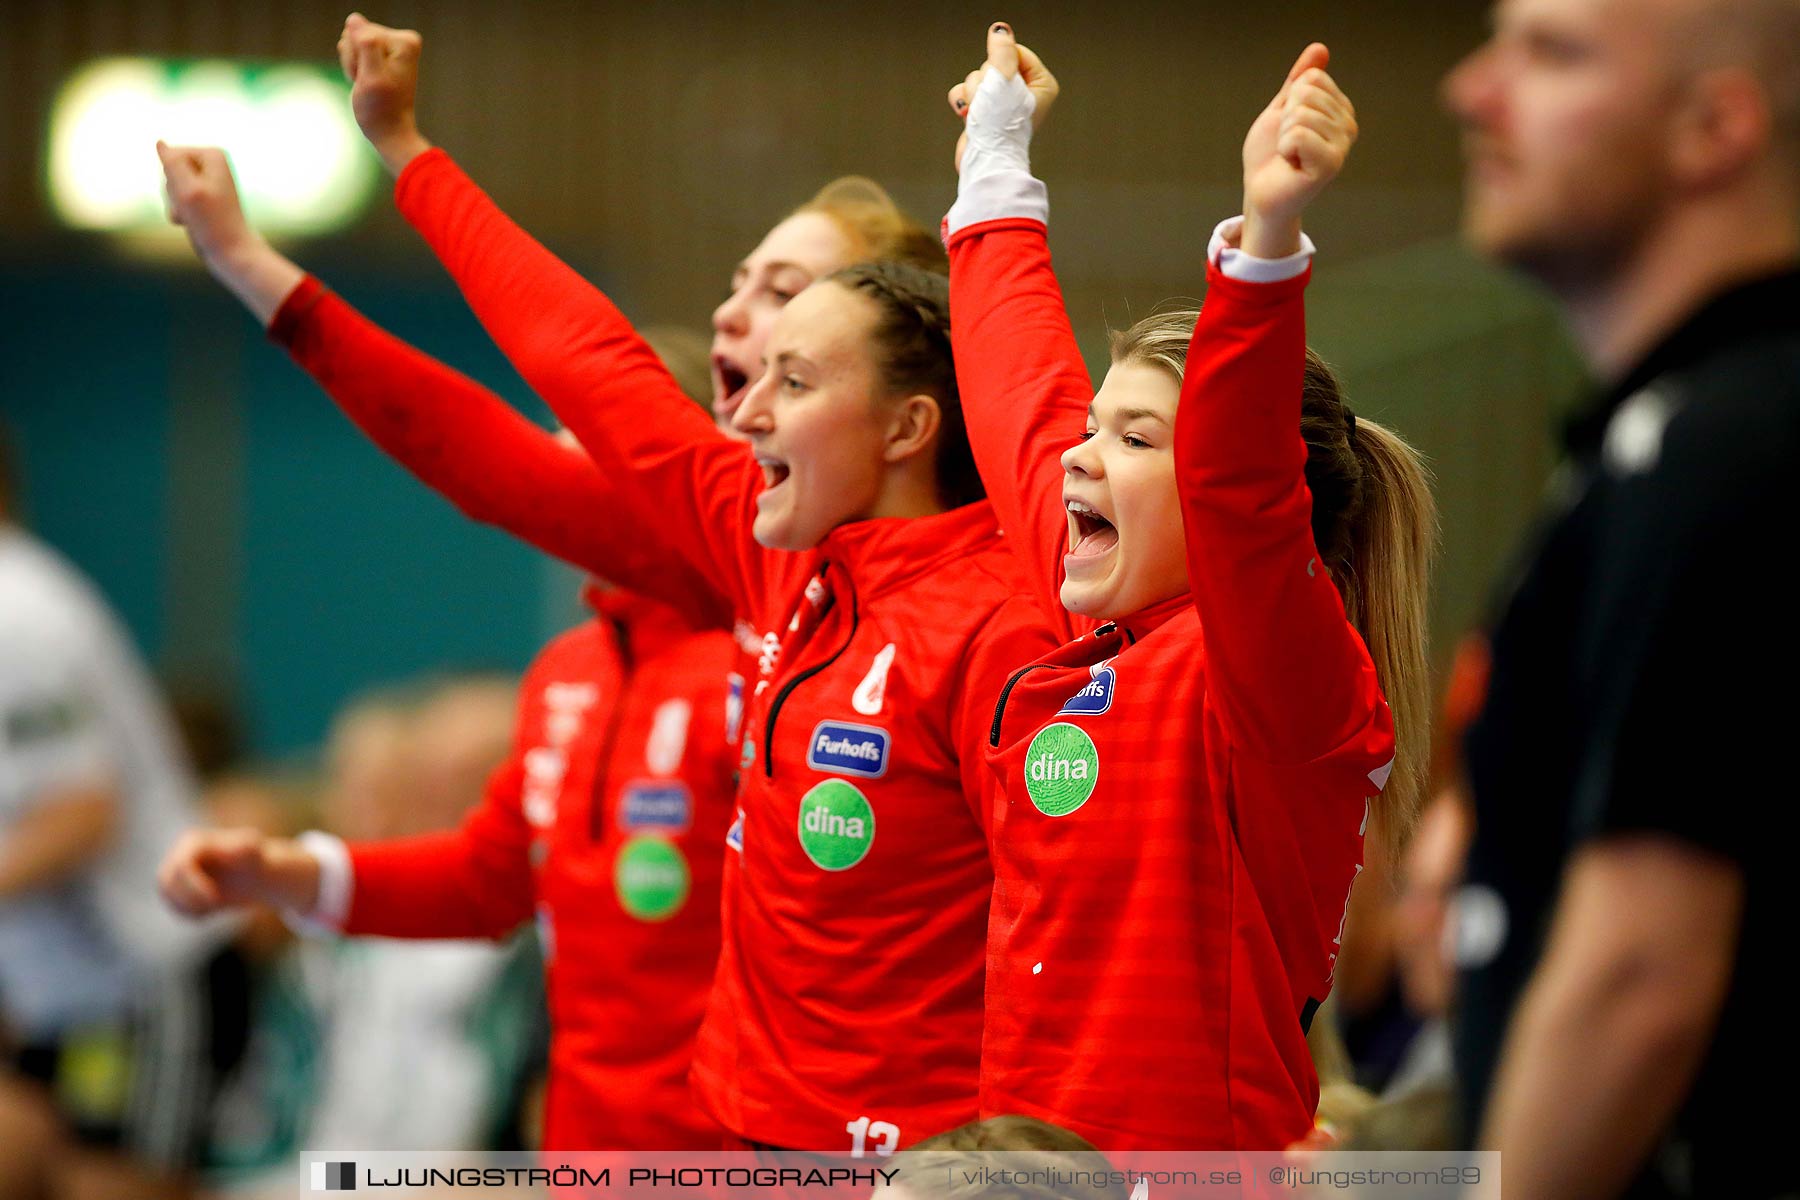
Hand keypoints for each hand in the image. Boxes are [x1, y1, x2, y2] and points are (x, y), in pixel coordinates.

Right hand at [156, 142, 257, 266]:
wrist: (230, 252)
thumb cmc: (212, 222)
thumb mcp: (187, 189)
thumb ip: (172, 162)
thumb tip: (160, 142)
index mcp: (212, 154)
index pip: (169, 155)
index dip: (174, 179)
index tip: (196, 195)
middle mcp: (210, 163)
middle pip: (167, 170)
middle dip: (173, 192)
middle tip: (194, 208)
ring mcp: (204, 180)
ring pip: (168, 186)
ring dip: (175, 204)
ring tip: (194, 216)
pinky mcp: (199, 196)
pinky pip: (174, 199)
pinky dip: (178, 212)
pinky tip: (191, 222)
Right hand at [158, 828, 320, 916]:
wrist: (250, 874)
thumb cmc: (253, 860)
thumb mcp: (253, 851)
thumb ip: (246, 846)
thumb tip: (244, 845)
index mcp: (191, 843)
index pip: (180, 866)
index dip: (193, 886)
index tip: (215, 899)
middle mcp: (177, 856)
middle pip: (165, 881)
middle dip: (189, 898)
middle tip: (214, 905)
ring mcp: (174, 873)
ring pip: (166, 896)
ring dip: (187, 907)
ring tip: (213, 907)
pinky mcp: (176, 890)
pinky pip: (174, 907)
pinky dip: (190, 914)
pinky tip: (210, 911)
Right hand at [337, 12, 432, 174]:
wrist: (388, 130)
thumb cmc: (381, 109)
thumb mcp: (372, 77)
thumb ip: (366, 45)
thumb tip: (354, 19)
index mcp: (405, 41)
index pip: (362, 31)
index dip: (359, 57)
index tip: (372, 79)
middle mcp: (401, 39)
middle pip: (356, 33)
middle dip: (355, 59)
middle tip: (368, 82)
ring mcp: (389, 46)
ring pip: (350, 41)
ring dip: (353, 64)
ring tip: (367, 83)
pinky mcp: (379, 53)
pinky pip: (351, 49)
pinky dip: (353, 67)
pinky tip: (365, 80)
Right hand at [947, 22, 1058, 172]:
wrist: (985, 160)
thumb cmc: (1001, 124)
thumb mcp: (1004, 78)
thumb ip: (1002, 49)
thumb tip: (1000, 30)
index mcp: (1041, 84)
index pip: (1016, 51)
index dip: (1001, 62)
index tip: (1003, 82)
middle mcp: (1024, 93)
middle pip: (995, 64)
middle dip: (986, 81)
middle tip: (991, 102)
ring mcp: (1002, 104)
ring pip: (978, 78)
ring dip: (974, 93)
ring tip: (980, 113)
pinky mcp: (984, 113)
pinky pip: (967, 92)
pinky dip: (964, 102)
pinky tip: (968, 115)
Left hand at [1241, 44, 1356, 257]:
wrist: (1261, 192)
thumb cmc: (1270, 155)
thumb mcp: (1281, 109)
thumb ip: (1299, 81)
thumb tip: (1319, 49)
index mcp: (1339, 110)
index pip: (1313, 78)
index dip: (1289, 101)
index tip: (1287, 127)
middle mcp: (1348, 126)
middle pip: (1307, 93)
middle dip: (1285, 118)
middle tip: (1287, 144)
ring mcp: (1342, 146)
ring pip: (1301, 114)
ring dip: (1283, 135)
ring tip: (1290, 155)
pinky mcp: (1331, 165)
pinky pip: (1299, 134)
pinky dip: (1285, 148)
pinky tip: (1292, 165)